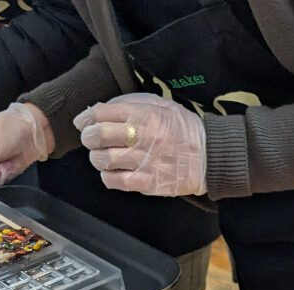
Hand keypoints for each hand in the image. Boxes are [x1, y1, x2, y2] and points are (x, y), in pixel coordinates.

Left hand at [74, 93, 206, 196]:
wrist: (210, 156)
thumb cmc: (183, 129)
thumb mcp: (161, 105)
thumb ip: (131, 103)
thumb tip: (98, 109)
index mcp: (144, 114)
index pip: (100, 113)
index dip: (86, 118)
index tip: (83, 123)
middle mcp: (142, 137)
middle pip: (98, 136)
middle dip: (88, 138)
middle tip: (92, 140)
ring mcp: (144, 161)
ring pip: (103, 160)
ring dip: (97, 158)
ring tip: (105, 156)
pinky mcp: (148, 182)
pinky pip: (115, 181)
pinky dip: (108, 177)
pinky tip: (114, 172)